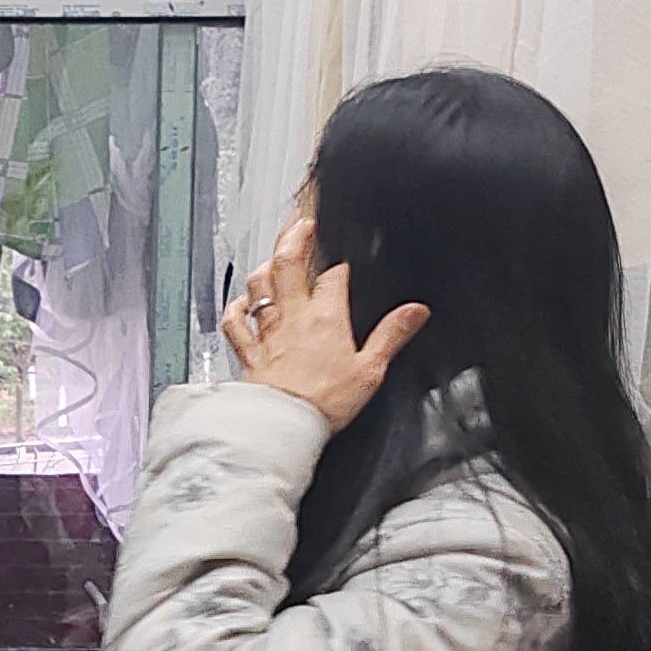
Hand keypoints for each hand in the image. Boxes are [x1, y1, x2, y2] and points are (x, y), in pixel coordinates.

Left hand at [224, 211, 427, 431]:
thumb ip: (391, 335)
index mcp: (326, 317)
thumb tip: (415, 312)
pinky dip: (237, 308)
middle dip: (295, 239)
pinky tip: (240, 302)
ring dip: (265, 266)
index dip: (341, 266)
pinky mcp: (248, 353)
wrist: (284, 426)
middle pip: (288, 263)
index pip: (334, 276)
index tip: (346, 263)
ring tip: (272, 256)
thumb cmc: (324, 403)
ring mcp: (267, 333)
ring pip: (259, 286)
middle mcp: (292, 317)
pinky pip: (235, 323)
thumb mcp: (370, 370)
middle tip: (302, 224)